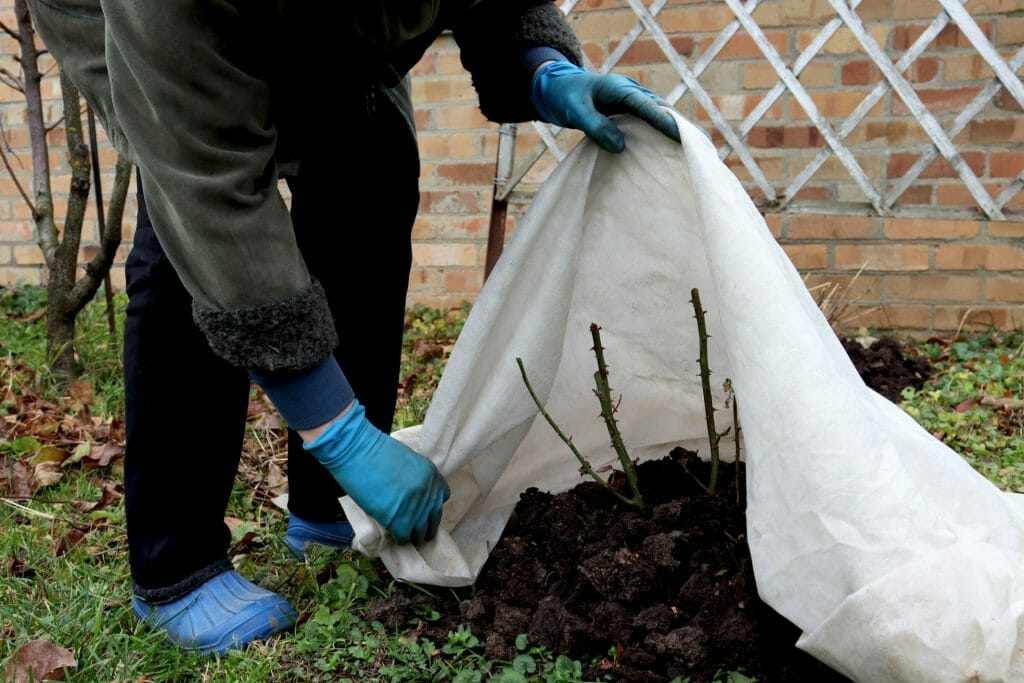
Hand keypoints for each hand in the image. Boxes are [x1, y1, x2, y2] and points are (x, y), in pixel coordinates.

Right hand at [303, 400, 449, 544]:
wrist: (357, 451)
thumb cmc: (375, 451)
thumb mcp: (407, 460)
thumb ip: (415, 477)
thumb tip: (412, 494)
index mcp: (432, 474)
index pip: (442, 497)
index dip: (431, 505)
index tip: (423, 510)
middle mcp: (428, 492)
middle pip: (434, 518)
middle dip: (425, 525)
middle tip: (414, 528)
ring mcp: (416, 507)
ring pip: (420, 532)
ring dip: (413, 534)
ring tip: (404, 534)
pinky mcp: (399, 520)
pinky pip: (404, 537)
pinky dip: (398, 538)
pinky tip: (392, 534)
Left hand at [530, 61, 680, 152]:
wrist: (558, 86)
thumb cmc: (565, 96)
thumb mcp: (575, 111)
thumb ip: (596, 126)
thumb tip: (620, 146)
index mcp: (619, 89)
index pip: (647, 106)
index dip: (665, 121)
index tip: (681, 136)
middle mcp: (631, 92)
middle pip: (661, 109)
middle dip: (680, 126)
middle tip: (701, 145)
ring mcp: (632, 101)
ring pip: (659, 115)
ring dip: (675, 130)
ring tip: (694, 150)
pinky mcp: (630, 111)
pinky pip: (650, 122)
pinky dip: (662, 133)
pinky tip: (671, 149)